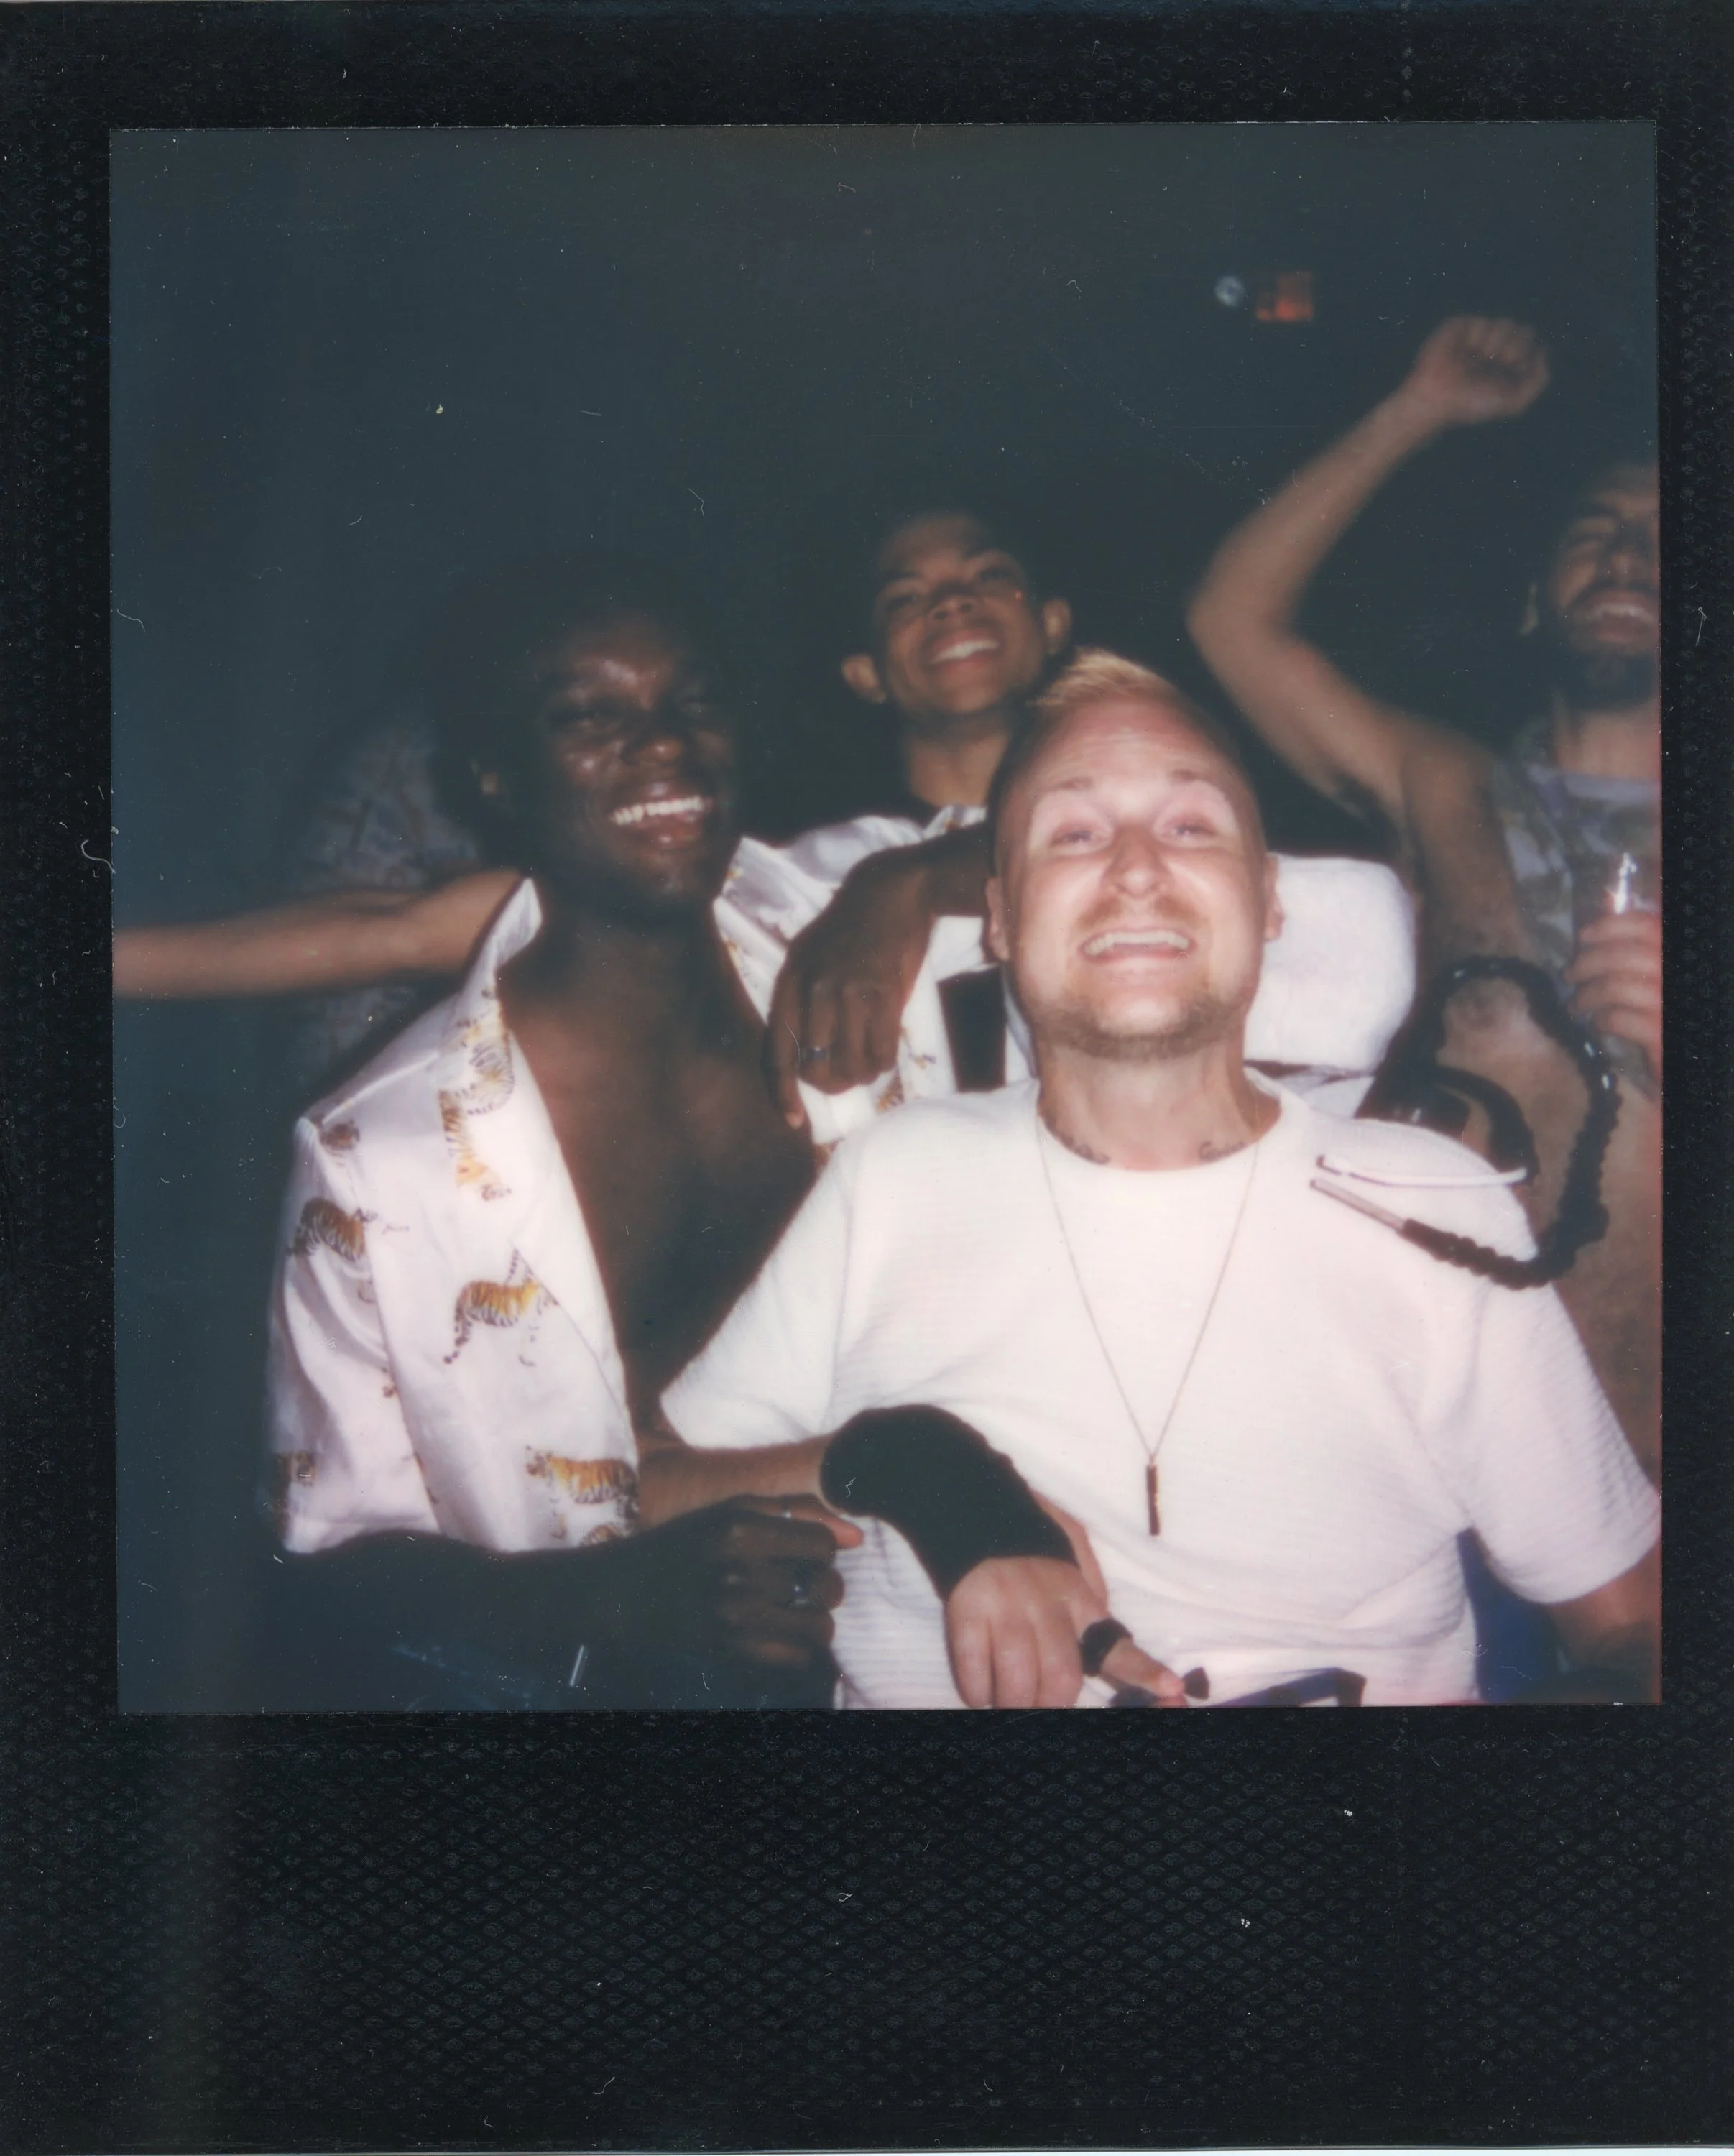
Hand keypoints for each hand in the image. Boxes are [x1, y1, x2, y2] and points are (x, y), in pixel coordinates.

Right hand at [630, 1498, 861, 1670]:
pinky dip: (796, 1648)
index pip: (822, 1543)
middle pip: (827, 1585)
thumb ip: (797, 1512)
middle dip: (819, 1582)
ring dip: (813, 1618)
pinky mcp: (733, 1653)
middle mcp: (740, 1575)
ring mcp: (736, 1619)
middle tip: (794, 1581)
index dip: (817, 1547)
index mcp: (740, 1530)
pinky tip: (776, 1631)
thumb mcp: (733, 1510)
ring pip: (821, 1627)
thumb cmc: (686, 1543)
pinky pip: (799, 1659)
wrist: (625, 1592)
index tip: (797, 1551)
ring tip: (789, 1608)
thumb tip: (856, 1537)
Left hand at [765, 852, 934, 1127]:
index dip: (783, 1092)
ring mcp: (849, 992)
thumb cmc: (848, 929)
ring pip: (850, 1065)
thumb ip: (802, 1002)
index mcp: (788, 984)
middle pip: (815, 1068)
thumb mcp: (808, 957)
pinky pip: (881, 1052)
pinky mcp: (884, 994)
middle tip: (846, 1081)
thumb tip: (807, 1057)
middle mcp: (813, 991)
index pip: (777, 1052)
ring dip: (861, 1076)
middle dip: (832, 1085)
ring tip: (868, 1067)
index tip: (794, 1119)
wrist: (889, 892)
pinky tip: (885, 1054)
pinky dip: (883, 1063)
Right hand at [945, 1508, 1184, 1708]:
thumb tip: (1108, 1641)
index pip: (1115, 1642)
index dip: (1143, 1670)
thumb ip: (1091, 1596)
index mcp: (1078, 1594)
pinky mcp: (966, 1609)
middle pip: (1061, 1677)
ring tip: (1005, 1701)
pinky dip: (977, 1691)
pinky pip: (973, 1668)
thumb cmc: (1031, 1535)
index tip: (1171, 1688)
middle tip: (1038, 1705)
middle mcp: (1045, 1603)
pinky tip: (980, 1689)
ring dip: (1011, 1703)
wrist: (975, 1502)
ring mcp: (1004, 1607)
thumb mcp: (1076, 1554)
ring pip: (1017, 1681)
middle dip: (1050, 1704)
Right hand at [1393, 317, 1549, 431]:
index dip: (1529, 356)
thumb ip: (1539, 380)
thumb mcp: (1515, 402)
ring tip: (1482, 359)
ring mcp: (1479, 336)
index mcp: (1509, 365)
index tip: (1515, 370)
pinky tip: (1467, 351)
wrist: (1438, 399)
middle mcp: (1496, 348)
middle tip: (1500, 363)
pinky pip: (1484, 322)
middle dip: (1516, 348)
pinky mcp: (1462, 327)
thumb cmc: (1472, 404)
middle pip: (1525, 331)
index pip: (1534, 345)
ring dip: (1498, 344)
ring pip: (1507, 323)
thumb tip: (1544, 350)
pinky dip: (1479, 339)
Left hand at [1566, 907, 1660, 1080]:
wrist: (1685, 1056)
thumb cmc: (1666, 1010)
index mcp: (1676, 955)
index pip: (1646, 926)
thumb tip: (1602, 914)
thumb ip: (1638, 950)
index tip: (1583, 935)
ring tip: (1576, 1005)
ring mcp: (1667, 1003)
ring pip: (1613, 987)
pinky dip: (1601, 1019)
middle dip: (1586, 963)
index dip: (1610, 926)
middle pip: (1621, 956)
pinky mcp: (1658, 1033)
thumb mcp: (1659, 975)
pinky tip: (1598, 1024)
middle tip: (1570, 975)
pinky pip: (1617, 1018)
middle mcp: (1675, 974)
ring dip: (1587, 995)